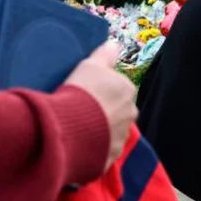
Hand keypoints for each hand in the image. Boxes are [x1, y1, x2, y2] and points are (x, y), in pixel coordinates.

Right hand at [64, 42, 137, 169]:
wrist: (70, 127)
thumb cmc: (81, 91)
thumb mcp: (90, 65)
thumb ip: (105, 54)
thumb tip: (115, 43)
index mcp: (128, 91)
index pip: (118, 88)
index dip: (100, 91)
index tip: (84, 94)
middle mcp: (131, 114)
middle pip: (117, 110)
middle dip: (103, 111)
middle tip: (80, 111)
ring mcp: (122, 137)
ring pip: (111, 131)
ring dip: (100, 131)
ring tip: (78, 129)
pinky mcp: (111, 157)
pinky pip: (103, 150)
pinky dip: (94, 148)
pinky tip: (79, 144)